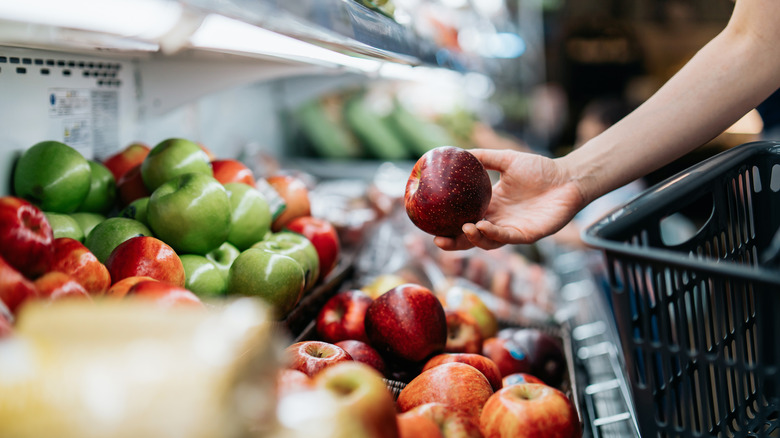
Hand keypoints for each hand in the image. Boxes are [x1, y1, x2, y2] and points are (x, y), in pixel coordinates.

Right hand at [433, 149, 585, 250]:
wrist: (567, 177)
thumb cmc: (540, 169)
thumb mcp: (506, 160)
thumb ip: (483, 157)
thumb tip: (457, 151)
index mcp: (491, 206)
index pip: (464, 220)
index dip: (448, 225)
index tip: (430, 224)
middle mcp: (498, 221)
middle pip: (471, 238)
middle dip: (454, 243)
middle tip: (437, 241)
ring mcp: (512, 230)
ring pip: (487, 242)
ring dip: (473, 238)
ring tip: (465, 227)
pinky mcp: (527, 235)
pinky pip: (506, 238)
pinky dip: (493, 234)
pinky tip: (482, 225)